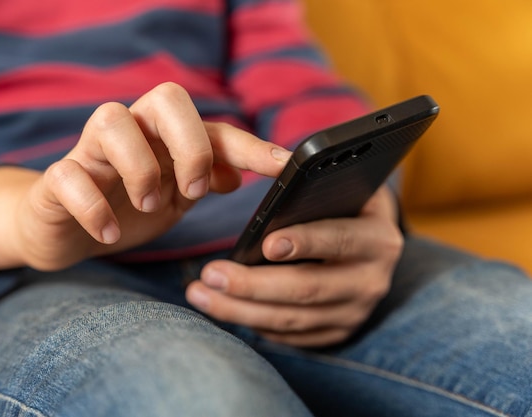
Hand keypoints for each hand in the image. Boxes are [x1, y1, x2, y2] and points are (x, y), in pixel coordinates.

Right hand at [0, 83, 290, 271]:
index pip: (213, 129)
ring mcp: (90, 152)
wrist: (65, 230)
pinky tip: (110, 234)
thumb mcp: (173, 199)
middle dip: (189, 143)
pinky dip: (94, 207)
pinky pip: (68, 174)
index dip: (249, 146)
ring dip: (140, 168)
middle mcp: (131, 133)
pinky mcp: (57, 179)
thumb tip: (238, 176)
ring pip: (111, 120)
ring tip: (149, 206)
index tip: (282, 165)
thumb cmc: (124, 208)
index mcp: (164, 138)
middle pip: (165, 98)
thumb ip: (202, 182)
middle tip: (192, 189)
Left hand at [186, 186, 403, 346]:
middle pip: (307, 288)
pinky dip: (253, 323)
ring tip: (200, 293)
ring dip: (240, 309)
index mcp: (377, 239)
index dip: (304, 242)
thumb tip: (275, 166)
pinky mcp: (336, 332)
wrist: (370, 246)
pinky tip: (223, 307)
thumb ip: (316, 184)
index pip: (340, 240)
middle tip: (210, 274)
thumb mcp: (343, 187)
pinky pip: (290, 335)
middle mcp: (371, 281)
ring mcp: (354, 313)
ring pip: (291, 318)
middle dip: (253, 285)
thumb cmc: (344, 207)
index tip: (265, 244)